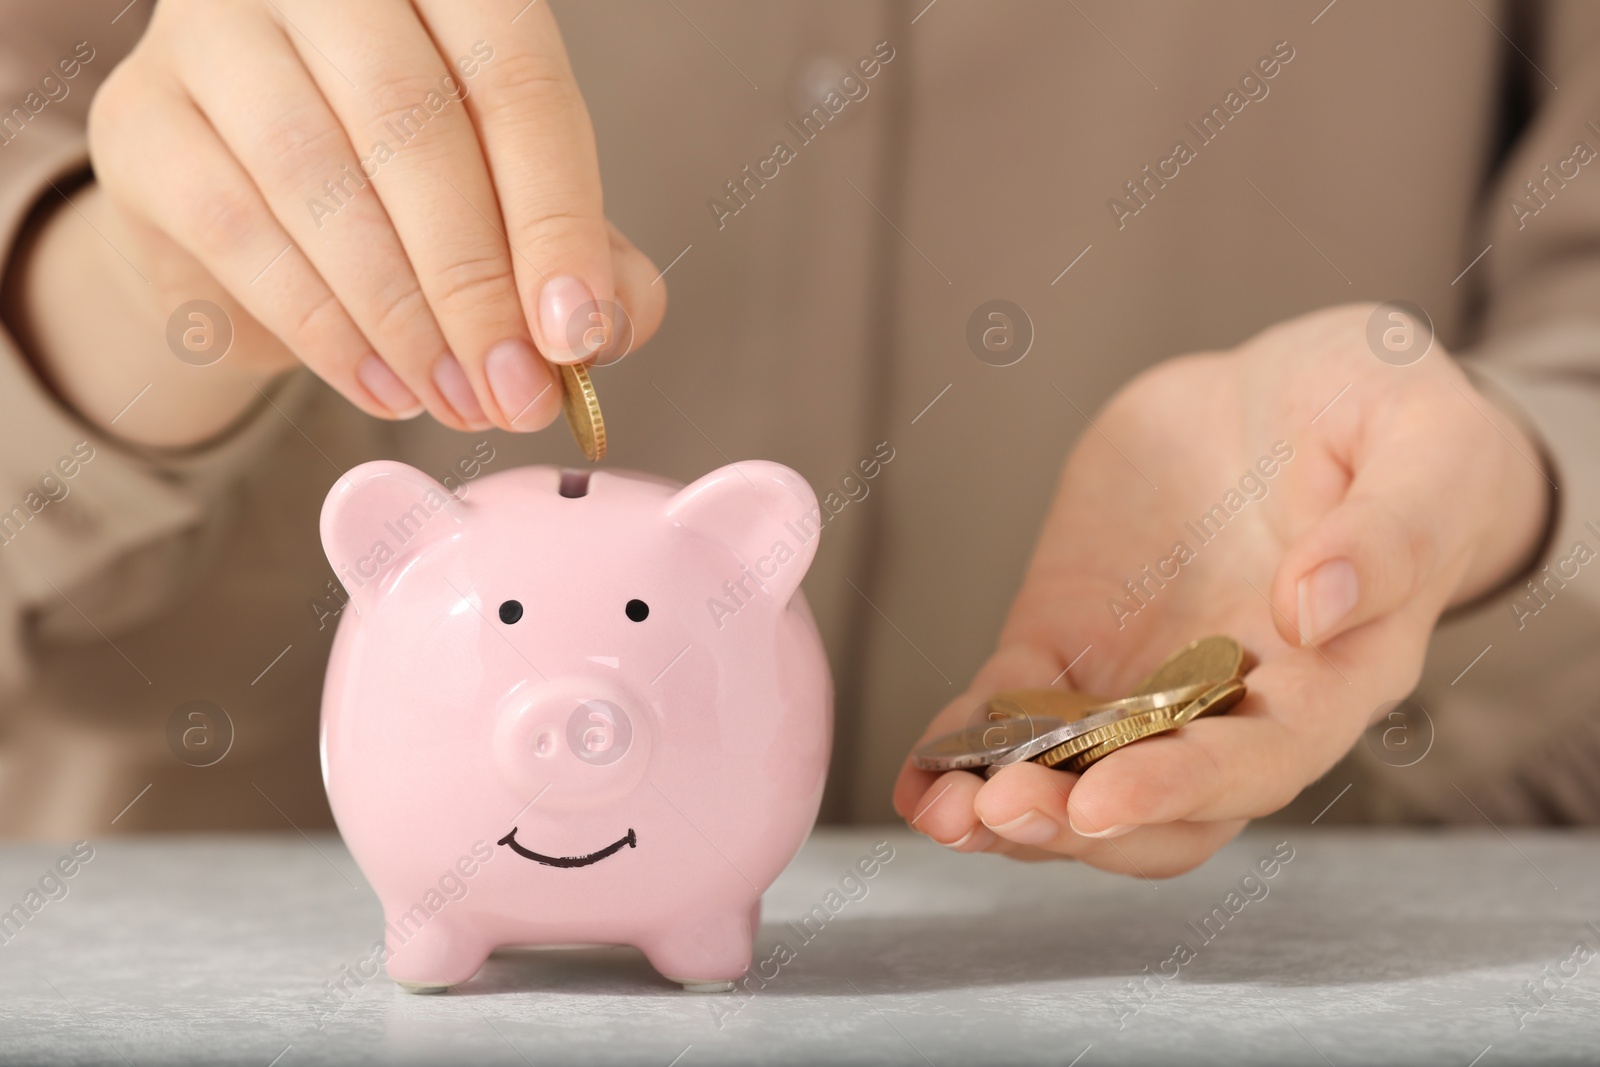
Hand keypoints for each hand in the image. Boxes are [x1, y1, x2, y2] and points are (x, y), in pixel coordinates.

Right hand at [13, 0, 663, 445]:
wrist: (244, 212)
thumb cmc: (404, 193)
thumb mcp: (512, 209)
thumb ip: (580, 252)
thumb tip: (605, 324)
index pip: (515, 81)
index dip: (555, 219)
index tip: (577, 335)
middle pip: (413, 125)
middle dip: (476, 284)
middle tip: (515, 392)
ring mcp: (213, 32)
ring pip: (320, 178)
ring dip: (404, 317)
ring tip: (458, 401)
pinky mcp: (141, 119)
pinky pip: (239, 231)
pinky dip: (324, 329)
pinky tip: (384, 388)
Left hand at [892, 304, 1549, 876]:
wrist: (1294, 389)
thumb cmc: (1391, 421)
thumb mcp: (1428, 449)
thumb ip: (1390, 533)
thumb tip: (1315, 608)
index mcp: (1334, 677)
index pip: (1258, 762)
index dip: (1180, 789)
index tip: (1101, 801)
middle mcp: (1236, 702)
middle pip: (1156, 807)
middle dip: (1073, 822)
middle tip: (998, 809)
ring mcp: (1145, 676)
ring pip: (1076, 778)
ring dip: (1008, 808)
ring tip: (941, 813)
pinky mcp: (1074, 634)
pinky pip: (1015, 707)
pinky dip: (966, 745)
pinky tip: (920, 778)